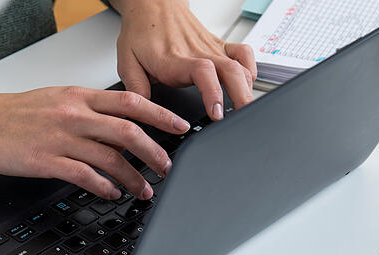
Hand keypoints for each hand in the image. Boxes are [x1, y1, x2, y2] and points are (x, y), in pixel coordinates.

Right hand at [0, 86, 189, 199]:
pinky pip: (85, 175)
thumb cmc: (11, 114)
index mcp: (78, 97)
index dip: (160, 116)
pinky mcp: (45, 161)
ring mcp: (60, 138)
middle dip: (155, 152)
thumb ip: (86, 109)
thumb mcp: (54, 100)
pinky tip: (112, 193)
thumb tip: (117, 122)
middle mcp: (73, 115)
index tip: (180, 127)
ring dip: (133, 177)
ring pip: (110, 158)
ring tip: (144, 190)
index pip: (130, 102)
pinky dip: (104, 187)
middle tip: (167, 167)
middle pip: (128, 132)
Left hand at [112, 0, 257, 119]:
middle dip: (240, 98)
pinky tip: (247, 84)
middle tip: (241, 119)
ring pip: (240, 66)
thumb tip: (143, 111)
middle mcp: (197, 53)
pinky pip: (244, 54)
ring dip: (247, 88)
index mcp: (175, 59)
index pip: (202, 72)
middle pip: (230, 72)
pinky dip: (251, 70)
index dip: (213, 93)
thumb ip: (135, 87)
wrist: (153, 7)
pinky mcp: (219, 45)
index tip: (216, 113)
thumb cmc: (142, 32)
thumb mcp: (127, 60)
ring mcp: (211, 48)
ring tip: (246, 109)